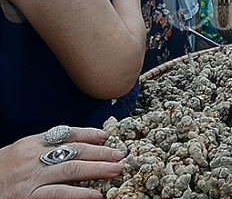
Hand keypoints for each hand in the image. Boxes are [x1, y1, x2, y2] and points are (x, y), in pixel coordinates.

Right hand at [0, 127, 123, 198]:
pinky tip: (96, 195)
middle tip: (120, 155)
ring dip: (98, 169)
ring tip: (116, 170)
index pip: (66, 134)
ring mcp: (32, 178)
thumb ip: (42, 150)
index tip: (106, 137)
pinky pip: (59, 194)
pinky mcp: (28, 198)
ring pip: (72, 169)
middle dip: (100, 153)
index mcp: (31, 144)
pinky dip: (80, 194)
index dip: (88, 134)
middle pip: (75, 151)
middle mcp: (33, 157)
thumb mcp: (17, 154)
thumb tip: (72, 148)